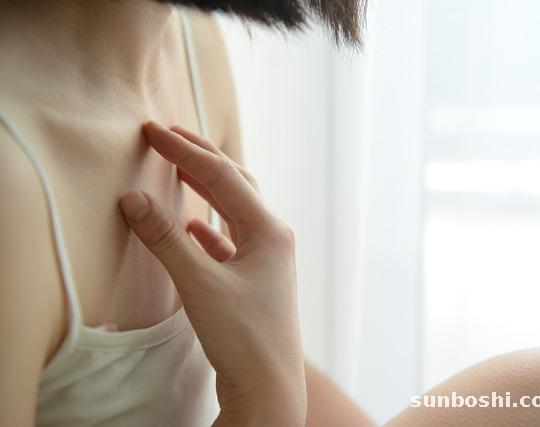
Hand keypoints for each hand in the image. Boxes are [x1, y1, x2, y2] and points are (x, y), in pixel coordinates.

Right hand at [118, 121, 305, 425]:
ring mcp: (267, 261)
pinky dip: (210, 229)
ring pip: (234, 212)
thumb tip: (132, 198)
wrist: (268, 389)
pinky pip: (231, 242)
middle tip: (169, 137)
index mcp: (269, 231)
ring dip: (207, 190)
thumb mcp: (200, 284)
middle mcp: (274, 239)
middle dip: (202, 159)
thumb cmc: (244, 337)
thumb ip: (165, 240)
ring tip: (180, 170)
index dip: (184, 152)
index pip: (222, 177)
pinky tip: (193, 227)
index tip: (153, 131)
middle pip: (236, 185)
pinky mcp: (256, 281)